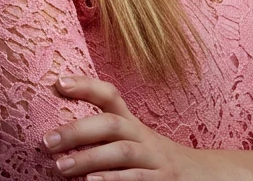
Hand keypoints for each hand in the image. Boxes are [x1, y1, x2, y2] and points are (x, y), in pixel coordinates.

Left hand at [44, 75, 221, 179]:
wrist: (204, 178)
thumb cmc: (152, 160)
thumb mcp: (132, 141)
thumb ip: (103, 134)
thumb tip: (57, 135)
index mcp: (133, 124)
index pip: (110, 95)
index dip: (86, 85)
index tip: (57, 82)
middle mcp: (144, 137)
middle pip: (112, 124)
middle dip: (78, 130)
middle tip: (47, 141)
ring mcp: (155, 160)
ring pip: (123, 153)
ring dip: (90, 159)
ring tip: (61, 167)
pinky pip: (139, 180)